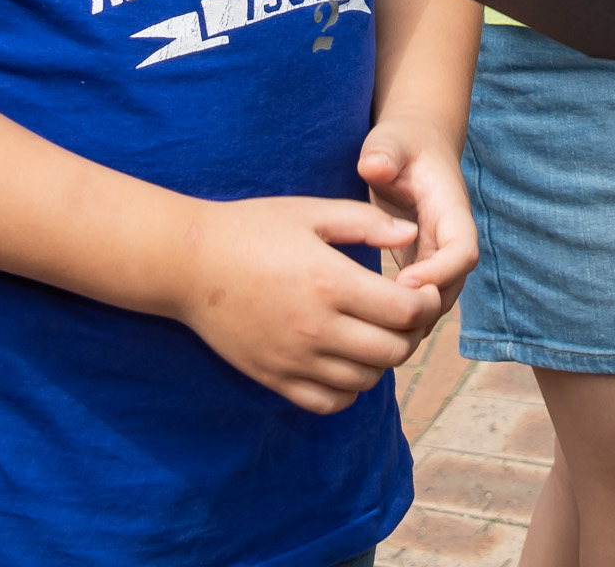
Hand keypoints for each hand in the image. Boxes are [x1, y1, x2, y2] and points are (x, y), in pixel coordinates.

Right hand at [176, 195, 438, 414]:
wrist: (187, 264)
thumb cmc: (252, 229)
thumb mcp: (311, 213)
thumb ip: (366, 222)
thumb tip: (412, 232)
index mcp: (330, 282)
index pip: (406, 311)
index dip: (427, 302)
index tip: (421, 288)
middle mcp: (316, 328)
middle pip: (394, 351)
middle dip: (411, 332)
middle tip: (405, 312)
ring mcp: (294, 359)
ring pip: (367, 380)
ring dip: (383, 359)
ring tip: (376, 332)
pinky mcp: (275, 378)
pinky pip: (331, 402)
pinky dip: (351, 387)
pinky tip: (347, 359)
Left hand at [356, 110, 474, 341]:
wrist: (413, 148)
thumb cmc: (401, 143)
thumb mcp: (391, 141)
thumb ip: (384, 152)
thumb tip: (374, 167)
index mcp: (452, 211)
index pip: (463, 251)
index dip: (439, 272)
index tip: (403, 282)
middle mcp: (453, 239)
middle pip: (453, 286)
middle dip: (423, 309)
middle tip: (380, 322)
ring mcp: (440, 256)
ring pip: (437, 301)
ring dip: (411, 321)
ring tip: (371, 333)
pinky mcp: (423, 266)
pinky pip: (420, 301)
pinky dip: (401, 320)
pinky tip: (368, 329)